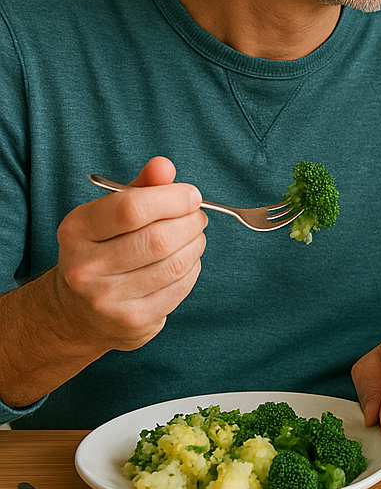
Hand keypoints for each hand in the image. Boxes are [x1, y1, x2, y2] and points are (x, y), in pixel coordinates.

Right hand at [53, 155, 207, 351]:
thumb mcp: (109, 214)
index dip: (172, 198)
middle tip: (196, 216)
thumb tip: (164, 166)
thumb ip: (140, 188)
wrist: (77, 312)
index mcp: (76, 230)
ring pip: (176, 264)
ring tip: (192, 236)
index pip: (131, 208)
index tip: (191, 195)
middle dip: (191, 222)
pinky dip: (193, 268)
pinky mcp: (133, 322)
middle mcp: (86, 267)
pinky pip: (181, 287)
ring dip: (196, 244)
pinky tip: (183, 261)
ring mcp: (108, 299)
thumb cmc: (103, 249)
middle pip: (160, 238)